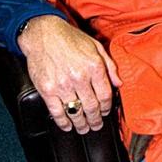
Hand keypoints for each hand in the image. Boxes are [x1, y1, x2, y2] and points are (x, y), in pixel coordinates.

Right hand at [17, 16, 120, 133]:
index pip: (105, 95)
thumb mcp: (96, 46)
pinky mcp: (47, 90)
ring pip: (76, 112)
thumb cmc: (70, 38)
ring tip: (84, 128)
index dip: (107, 108)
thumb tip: (118, 83)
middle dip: (96, 120)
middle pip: (92, 107)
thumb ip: (110, 65)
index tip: (105, 112)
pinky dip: (63, 122)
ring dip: (81, 124)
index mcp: (94, 67)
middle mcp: (80, 77)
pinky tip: (67, 126)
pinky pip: (57, 112)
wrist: (43, 33)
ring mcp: (62, 85)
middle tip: (96, 125)